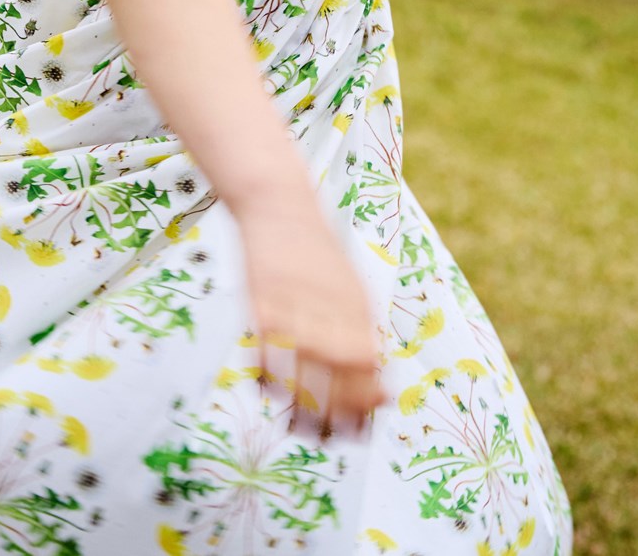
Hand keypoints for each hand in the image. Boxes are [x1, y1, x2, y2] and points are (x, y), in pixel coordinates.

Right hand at [236, 199, 386, 437]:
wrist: (279, 201)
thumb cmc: (314, 248)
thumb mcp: (348, 283)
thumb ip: (359, 325)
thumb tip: (375, 375)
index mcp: (357, 302)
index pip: (369, 363)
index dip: (366, 400)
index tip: (363, 424)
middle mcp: (330, 305)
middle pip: (340, 372)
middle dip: (337, 412)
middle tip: (331, 435)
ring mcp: (295, 302)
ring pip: (304, 367)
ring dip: (303, 403)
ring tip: (300, 423)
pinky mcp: (262, 298)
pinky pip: (268, 349)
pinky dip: (269, 376)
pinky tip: (268, 389)